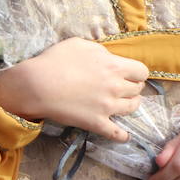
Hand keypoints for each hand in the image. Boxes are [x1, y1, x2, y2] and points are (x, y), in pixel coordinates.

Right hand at [0, 37, 148, 141]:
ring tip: (124, 103)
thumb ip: (100, 51)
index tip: (130, 73)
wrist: (38, 85)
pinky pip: (117, 133)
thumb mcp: (79, 44)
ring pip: (132, 108)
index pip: (141, 70)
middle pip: (138, 89)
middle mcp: (116, 87)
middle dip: (133, 86)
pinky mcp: (97, 123)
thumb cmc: (55, 61)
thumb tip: (108, 58)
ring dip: (131, 104)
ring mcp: (108, 107)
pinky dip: (123, 135)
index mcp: (114, 66)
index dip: (137, 72)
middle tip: (124, 87)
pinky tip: (124, 135)